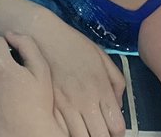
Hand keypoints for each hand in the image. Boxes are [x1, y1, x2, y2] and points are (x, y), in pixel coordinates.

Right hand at [28, 21, 125, 136]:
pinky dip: (66, 131)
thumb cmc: (73, 44)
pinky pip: (60, 129)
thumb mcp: (102, 57)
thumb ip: (116, 82)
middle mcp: (85, 101)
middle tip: (99, 131)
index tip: (113, 130)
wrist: (42, 34)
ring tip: (85, 129)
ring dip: (85, 136)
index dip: (117, 133)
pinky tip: (69, 125)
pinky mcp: (49, 105)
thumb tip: (118, 105)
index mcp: (101, 89)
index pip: (117, 127)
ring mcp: (65, 105)